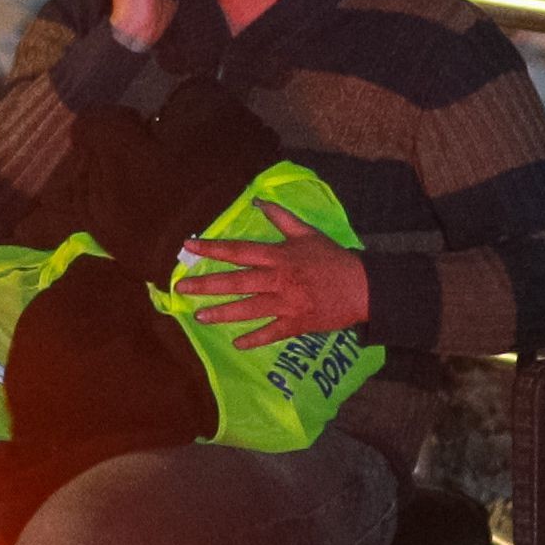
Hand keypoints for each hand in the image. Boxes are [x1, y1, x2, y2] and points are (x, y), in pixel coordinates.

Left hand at [174, 200, 368, 343]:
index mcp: (279, 256)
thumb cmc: (333, 259)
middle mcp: (278, 280)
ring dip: (223, 313)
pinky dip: (254, 339)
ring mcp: (286, 304)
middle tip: (182, 288)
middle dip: (207, 285)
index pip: (239, 251)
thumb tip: (258, 201)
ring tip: (200, 317)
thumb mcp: (308, 233)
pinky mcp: (296, 324)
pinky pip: (271, 333)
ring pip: (248, 309)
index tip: (190, 247)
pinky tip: (237, 344)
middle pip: (237, 282)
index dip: (212, 248)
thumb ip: (281, 218)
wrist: (362, 287)